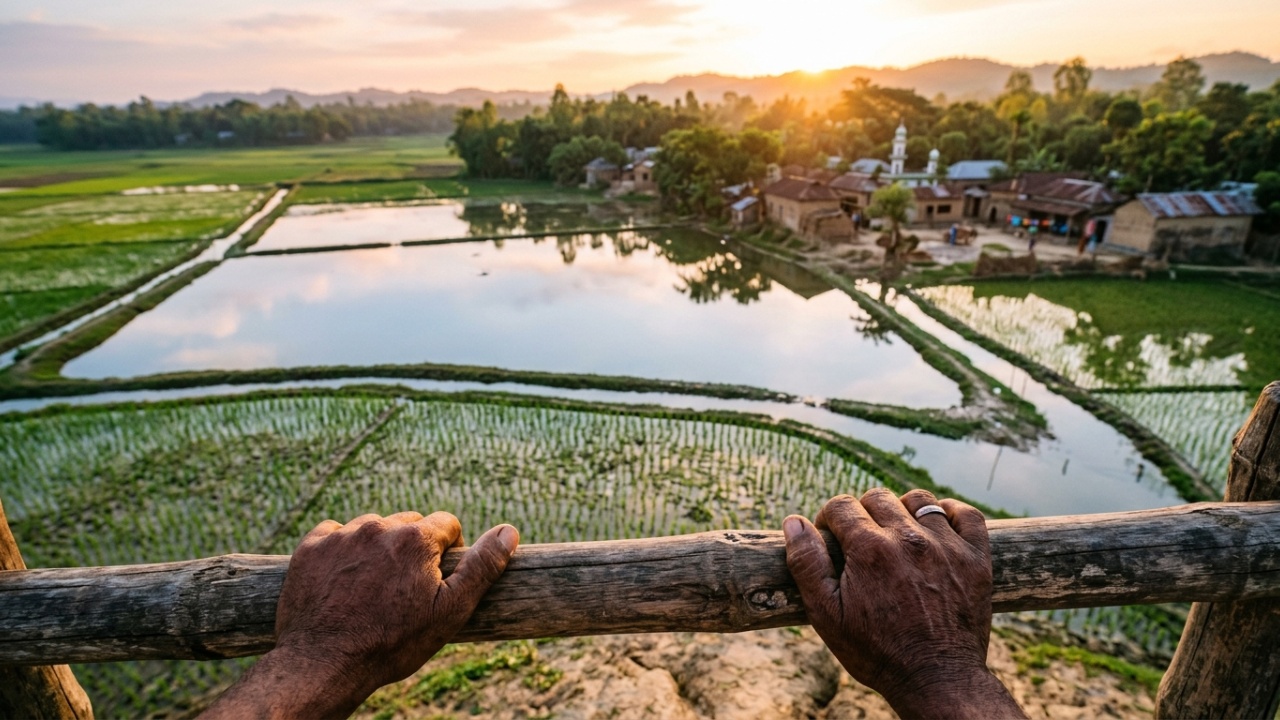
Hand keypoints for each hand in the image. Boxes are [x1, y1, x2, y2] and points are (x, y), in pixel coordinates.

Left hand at [203, 512, 517, 719]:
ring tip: (372, 591)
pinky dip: (342, 553)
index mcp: (416, 537)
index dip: (448, 553)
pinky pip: (334, 535)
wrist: (322, 665)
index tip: (437, 582)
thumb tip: (509, 531)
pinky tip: (343, 583)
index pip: (446, 525)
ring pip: (372, 530)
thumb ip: (482, 567)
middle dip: (412, 550)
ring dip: (377, 550)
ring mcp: (341, 536)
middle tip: (404, 591)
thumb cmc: (392, 643)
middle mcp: (378, 526)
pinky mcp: (310, 548)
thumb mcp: (450, 611)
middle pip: (408, 524)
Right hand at [783, 489, 1023, 719]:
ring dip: (903, 510)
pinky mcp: (976, 559)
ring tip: (897, 534)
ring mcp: (947, 547)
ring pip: (920, 500)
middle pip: (878, 497)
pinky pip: (967, 515)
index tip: (832, 539)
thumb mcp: (826, 614)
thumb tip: (794, 522)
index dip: (829, 519)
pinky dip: (951, 513)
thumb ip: (806, 564)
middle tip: (861, 541)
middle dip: (862, 513)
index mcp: (869, 549)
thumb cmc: (876, 651)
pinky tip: (937, 527)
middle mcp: (909, 539)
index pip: (841, 505)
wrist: (936, 680)